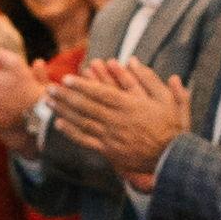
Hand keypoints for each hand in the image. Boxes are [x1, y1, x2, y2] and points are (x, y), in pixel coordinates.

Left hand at [51, 58, 190, 178]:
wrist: (172, 159)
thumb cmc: (173, 127)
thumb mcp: (169, 99)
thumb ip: (150, 79)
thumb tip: (133, 60)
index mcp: (130, 106)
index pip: (100, 93)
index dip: (81, 86)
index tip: (66, 78)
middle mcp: (116, 121)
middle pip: (85, 106)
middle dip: (65, 96)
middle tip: (49, 88)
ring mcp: (111, 137)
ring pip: (81, 122)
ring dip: (63, 111)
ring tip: (47, 102)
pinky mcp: (109, 151)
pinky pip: (86, 141)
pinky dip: (71, 132)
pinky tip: (58, 124)